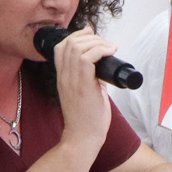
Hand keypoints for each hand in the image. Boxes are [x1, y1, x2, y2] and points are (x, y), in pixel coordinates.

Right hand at [49, 29, 114, 153]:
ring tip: (109, 48)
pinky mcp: (83, 85)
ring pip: (78, 47)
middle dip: (89, 36)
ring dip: (97, 42)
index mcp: (63, 78)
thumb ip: (90, 78)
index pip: (60, 48)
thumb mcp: (85, 92)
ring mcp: (72, 81)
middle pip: (69, 43)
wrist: (83, 137)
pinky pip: (87, 58)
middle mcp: (64, 77)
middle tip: (104, 43)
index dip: (75, 36)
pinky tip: (110, 52)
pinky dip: (101, 50)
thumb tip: (102, 65)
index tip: (91, 34)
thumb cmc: (86, 119)